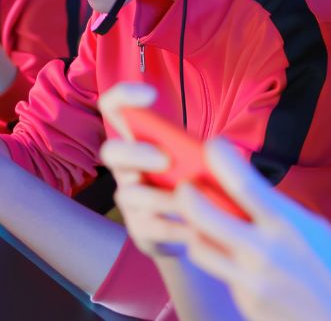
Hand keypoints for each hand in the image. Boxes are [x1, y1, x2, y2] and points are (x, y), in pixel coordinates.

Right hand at [99, 83, 191, 257]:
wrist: (199, 234)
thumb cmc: (199, 186)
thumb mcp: (200, 162)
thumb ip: (200, 152)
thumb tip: (220, 150)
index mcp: (139, 143)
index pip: (114, 109)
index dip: (124, 96)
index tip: (150, 95)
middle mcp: (127, 169)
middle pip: (110, 151)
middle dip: (135, 153)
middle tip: (166, 159)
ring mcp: (129, 200)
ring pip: (130, 194)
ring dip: (162, 197)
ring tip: (193, 203)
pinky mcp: (139, 231)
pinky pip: (150, 227)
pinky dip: (176, 227)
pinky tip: (197, 228)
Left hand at [174, 139, 330, 320]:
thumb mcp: (316, 231)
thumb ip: (277, 211)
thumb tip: (246, 190)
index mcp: (288, 225)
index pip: (243, 183)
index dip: (219, 157)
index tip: (212, 145)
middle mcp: (264, 252)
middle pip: (200, 214)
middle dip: (185, 194)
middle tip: (186, 187)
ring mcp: (250, 282)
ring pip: (199, 247)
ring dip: (198, 231)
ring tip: (208, 225)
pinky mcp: (246, 305)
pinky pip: (222, 275)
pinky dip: (225, 263)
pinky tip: (242, 262)